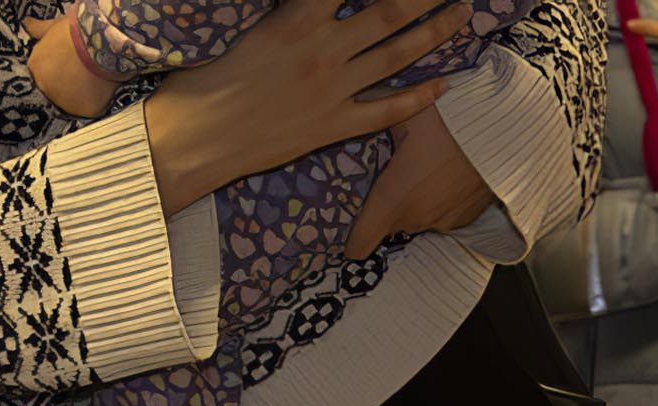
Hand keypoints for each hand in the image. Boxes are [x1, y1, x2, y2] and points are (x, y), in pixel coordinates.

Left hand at [26, 11, 118, 116]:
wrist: (101, 41)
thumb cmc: (76, 30)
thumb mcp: (54, 26)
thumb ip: (38, 29)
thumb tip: (27, 24)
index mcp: (36, 69)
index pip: (40, 77)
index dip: (52, 72)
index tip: (62, 67)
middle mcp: (47, 90)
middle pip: (54, 93)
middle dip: (64, 84)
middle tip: (79, 71)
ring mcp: (66, 103)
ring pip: (72, 103)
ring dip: (79, 95)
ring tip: (91, 78)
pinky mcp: (86, 110)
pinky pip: (90, 109)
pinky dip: (95, 101)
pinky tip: (101, 87)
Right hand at [144, 0, 457, 213]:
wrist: (194, 140)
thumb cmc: (206, 78)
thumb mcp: (248, 24)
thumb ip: (291, 10)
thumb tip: (315, 2)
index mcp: (298, 17)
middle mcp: (324, 49)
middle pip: (392, 8)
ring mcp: (333, 90)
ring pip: (399, 54)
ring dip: (437, 30)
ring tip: (463, 10)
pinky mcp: (333, 126)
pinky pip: (387, 112)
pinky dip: (419, 97)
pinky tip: (443, 83)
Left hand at [344, 104, 491, 255]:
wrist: (506, 133)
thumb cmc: (451, 122)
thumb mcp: (407, 113)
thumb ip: (378, 118)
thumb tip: (358, 109)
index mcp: (391, 199)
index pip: (358, 245)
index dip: (350, 239)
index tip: (349, 226)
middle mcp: (413, 219)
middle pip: (386, 226)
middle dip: (384, 206)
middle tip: (391, 173)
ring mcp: (441, 222)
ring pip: (414, 219)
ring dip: (414, 201)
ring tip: (423, 168)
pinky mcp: (465, 219)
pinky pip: (441, 215)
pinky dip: (439, 200)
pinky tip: (446, 173)